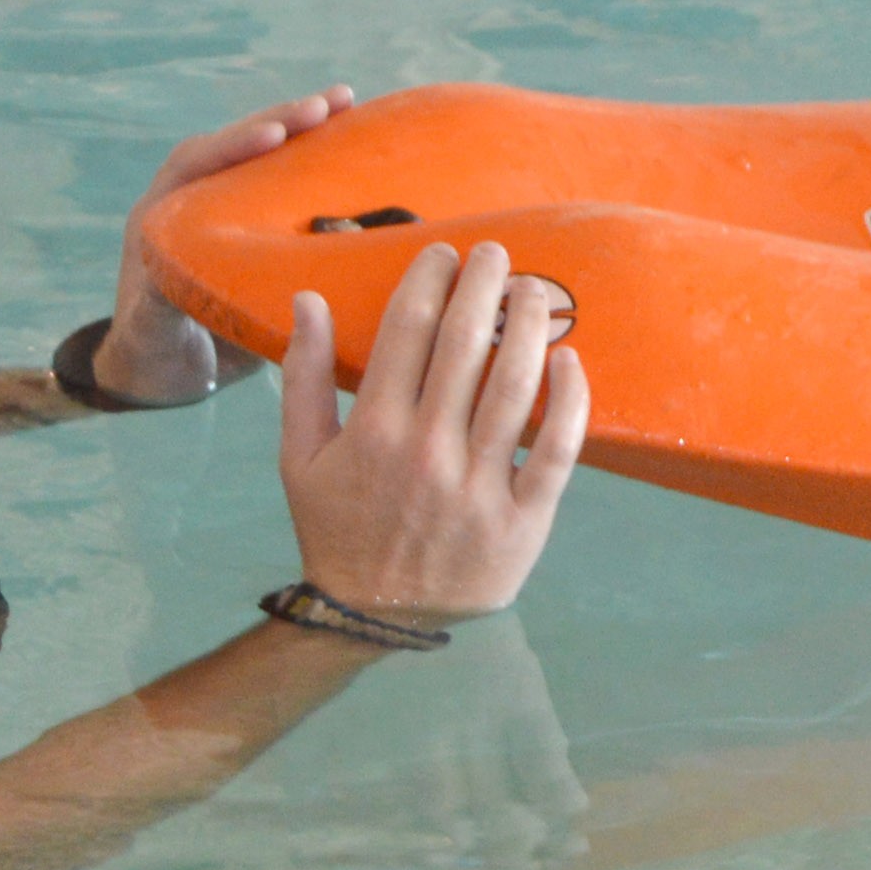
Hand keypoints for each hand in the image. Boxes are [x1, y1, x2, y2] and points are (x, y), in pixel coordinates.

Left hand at [92, 88, 357, 403]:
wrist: (164, 374)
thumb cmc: (153, 354)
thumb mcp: (150, 331)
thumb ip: (159, 304)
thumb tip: (180, 282)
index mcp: (163, 218)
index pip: (195, 164)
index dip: (233, 145)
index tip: (274, 133)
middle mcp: (195, 203)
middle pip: (237, 147)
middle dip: (281, 120)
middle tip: (331, 103)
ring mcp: (230, 213)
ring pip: (266, 159)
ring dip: (305, 131)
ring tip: (348, 103)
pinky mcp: (258, 229)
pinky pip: (288, 187)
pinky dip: (318, 165)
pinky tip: (356, 149)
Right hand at [278, 240, 588, 622]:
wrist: (377, 616)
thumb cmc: (338, 528)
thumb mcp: (299, 457)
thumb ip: (303, 375)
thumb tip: (307, 297)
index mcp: (373, 430)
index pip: (408, 329)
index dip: (430, 278)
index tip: (445, 253)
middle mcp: (426, 451)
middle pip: (465, 343)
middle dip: (484, 284)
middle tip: (496, 254)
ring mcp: (478, 486)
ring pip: (515, 386)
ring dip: (529, 325)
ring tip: (534, 291)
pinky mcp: (522, 519)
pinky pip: (556, 449)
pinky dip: (570, 400)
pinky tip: (571, 359)